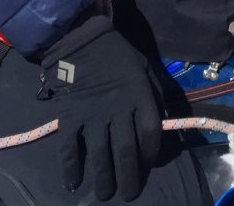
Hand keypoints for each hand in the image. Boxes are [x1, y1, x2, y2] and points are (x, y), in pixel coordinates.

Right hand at [40, 15, 161, 200]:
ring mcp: (93, 115)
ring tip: (106, 195)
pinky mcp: (70, 118)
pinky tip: (73, 183)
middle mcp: (118, 109)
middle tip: (129, 195)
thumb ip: (153, 95)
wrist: (84, 42)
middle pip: (127, 150)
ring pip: (100, 155)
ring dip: (103, 179)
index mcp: (140, 96)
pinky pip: (70, 149)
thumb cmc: (119, 56)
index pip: (150, 132)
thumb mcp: (145, 69)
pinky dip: (70, 168)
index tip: (149, 165)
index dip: (152, 153)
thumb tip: (163, 121)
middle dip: (129, 177)